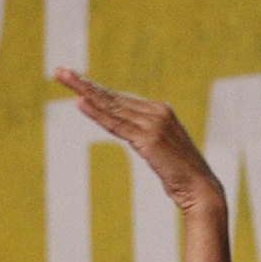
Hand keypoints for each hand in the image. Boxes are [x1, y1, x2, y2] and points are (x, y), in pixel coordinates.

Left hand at [53, 68, 222, 212]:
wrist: (201, 190)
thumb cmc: (182, 176)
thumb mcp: (160, 152)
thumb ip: (146, 139)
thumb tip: (136, 137)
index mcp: (159, 111)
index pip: (120, 99)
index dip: (96, 90)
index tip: (74, 81)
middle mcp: (156, 111)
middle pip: (112, 96)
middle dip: (83, 84)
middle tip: (59, 71)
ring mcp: (153, 123)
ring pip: (111, 106)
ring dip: (84, 91)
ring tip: (63, 77)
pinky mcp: (148, 139)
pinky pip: (116, 124)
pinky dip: (97, 113)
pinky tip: (79, 102)